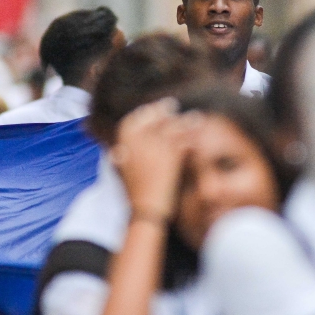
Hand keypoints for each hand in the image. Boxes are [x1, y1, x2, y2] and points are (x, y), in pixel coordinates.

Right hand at [110, 98, 202, 220]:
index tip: (153, 108)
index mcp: (122, 144)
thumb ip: (118, 159)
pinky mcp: (170, 156)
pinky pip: (183, 139)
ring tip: (193, 116)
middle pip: (153, 119)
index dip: (145, 112)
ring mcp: (153, 147)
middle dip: (163, 110)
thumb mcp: (119, 173)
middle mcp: (136, 141)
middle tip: (172, 105)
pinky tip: (199, 131)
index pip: (134, 120)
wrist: (145, 209)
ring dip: (183, 120)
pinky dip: (192, 134)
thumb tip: (115, 152)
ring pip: (171, 127)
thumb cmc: (132, 193)